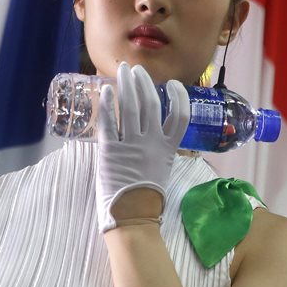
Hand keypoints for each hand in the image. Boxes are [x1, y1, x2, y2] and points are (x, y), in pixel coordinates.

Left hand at [95, 62, 189, 230]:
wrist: (132, 215)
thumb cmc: (147, 198)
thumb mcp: (162, 170)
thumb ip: (158, 150)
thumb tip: (151, 135)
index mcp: (167, 149)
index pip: (180, 116)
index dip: (179, 97)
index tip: (173, 84)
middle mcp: (151, 143)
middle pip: (151, 104)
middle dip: (144, 83)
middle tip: (137, 70)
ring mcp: (131, 145)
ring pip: (131, 107)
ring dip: (127, 86)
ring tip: (123, 71)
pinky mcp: (111, 150)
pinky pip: (109, 122)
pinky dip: (108, 104)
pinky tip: (107, 91)